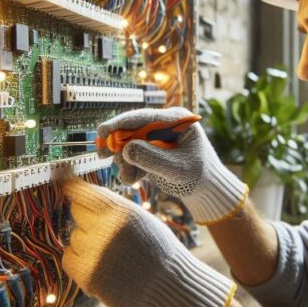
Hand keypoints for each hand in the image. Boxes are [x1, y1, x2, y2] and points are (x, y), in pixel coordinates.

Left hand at [61, 179, 236, 306]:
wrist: (168, 288)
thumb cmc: (158, 253)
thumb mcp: (142, 220)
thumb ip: (114, 209)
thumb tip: (86, 196)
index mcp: (122, 212)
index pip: (84, 191)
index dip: (70, 185)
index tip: (62, 179)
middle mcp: (106, 230)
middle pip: (76, 212)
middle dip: (86, 218)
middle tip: (104, 231)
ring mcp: (95, 254)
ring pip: (74, 238)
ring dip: (86, 244)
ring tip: (111, 255)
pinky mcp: (88, 276)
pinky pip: (68, 259)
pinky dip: (79, 261)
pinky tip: (99, 266)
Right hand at [97, 107, 247, 224]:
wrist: (206, 189)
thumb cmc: (199, 175)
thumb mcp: (178, 169)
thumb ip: (153, 159)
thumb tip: (126, 149)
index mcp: (176, 120)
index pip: (144, 117)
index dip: (121, 122)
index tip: (103, 130)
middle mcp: (163, 126)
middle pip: (132, 129)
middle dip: (117, 144)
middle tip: (101, 154)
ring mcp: (155, 140)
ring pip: (129, 145)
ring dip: (124, 161)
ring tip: (128, 178)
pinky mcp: (150, 153)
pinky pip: (132, 158)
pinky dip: (129, 170)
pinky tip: (132, 180)